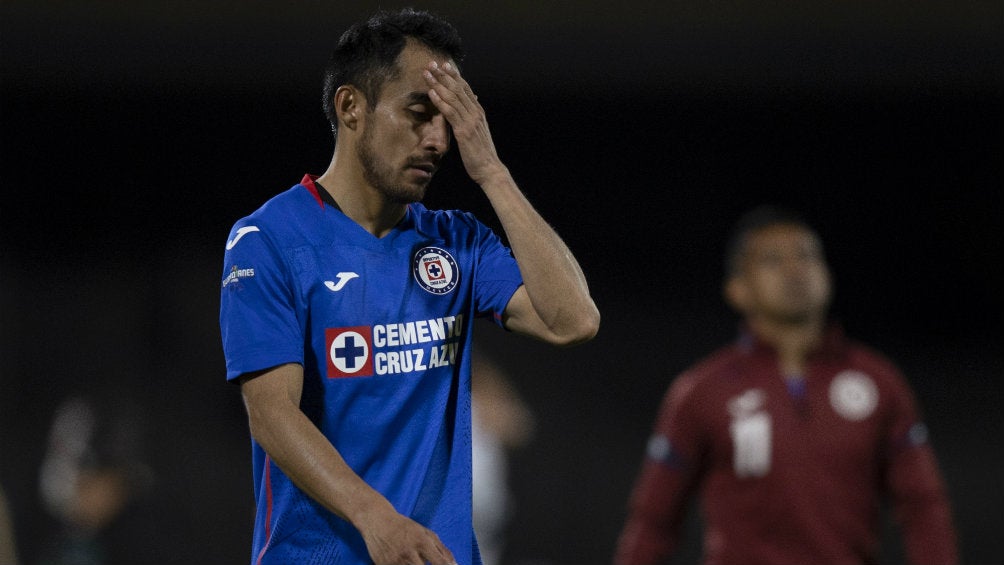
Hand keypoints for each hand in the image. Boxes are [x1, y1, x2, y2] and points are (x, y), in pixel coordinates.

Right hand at [358, 505, 455, 564]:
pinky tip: (403, 561)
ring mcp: (394, 562)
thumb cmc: (404, 527)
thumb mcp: (425, 533)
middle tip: (426, 562)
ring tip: (413, 559)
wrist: (377, 521)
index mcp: (421, 542)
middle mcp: (408, 553)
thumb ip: (442, 549)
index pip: (439, 563)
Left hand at [424, 61, 507, 186]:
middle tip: (432, 64)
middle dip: (444, 75)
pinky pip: (450, 113)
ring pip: (453, 97)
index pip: (465, 88)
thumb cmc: (482, 153)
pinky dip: (440, 101)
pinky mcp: (463, 131)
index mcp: (479, 112)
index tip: (444, 65)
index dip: (454, 75)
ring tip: (427, 74)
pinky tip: (431, 93)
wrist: (490, 169)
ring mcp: (470, 121)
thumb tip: (471, 106)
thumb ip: (473, 118)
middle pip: (458, 88)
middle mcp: (475, 113)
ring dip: (438, 84)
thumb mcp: (478, 132)